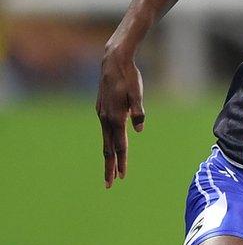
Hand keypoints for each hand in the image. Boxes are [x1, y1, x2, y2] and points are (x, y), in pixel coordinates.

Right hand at [96, 44, 145, 187]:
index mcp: (116, 117)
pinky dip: (108, 142)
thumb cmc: (129, 76)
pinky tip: (112, 146)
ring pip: (105, 140)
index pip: (119, 146)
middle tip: (109, 185)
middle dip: (110, 167)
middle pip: (108, 148)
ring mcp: (102, 113)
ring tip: (110, 170)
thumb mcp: (137, 93)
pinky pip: (105, 130)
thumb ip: (138, 112)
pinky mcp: (101, 108)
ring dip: (108, 157)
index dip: (122, 162)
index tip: (123, 177)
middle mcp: (106, 118)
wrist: (114, 60)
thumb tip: (139, 130)